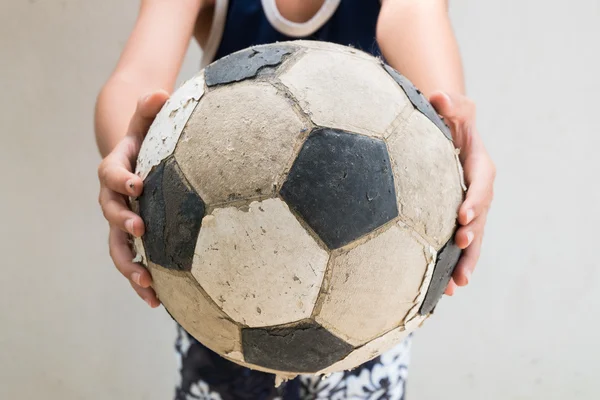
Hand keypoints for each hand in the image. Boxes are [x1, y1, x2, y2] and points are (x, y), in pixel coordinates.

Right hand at [97, 90, 169, 306]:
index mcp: (115, 170)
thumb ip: (150, 110)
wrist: (134, 163)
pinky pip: (133, 261)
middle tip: (140, 231)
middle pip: (110, 214)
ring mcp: (119, 222)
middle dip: (124, 224)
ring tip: (148, 287)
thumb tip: (160, 91)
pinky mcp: (132, 240)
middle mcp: (112, 199)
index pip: (112, 173)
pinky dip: (141, 281)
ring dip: (130, 267)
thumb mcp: (146, 123)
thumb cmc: (145, 142)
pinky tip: (157, 301)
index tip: (138, 183)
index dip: (122, 178)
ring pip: (117, 248)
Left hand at [429, 92, 495, 295]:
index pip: (480, 184)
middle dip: (474, 235)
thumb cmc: (449, 118)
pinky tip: (444, 288)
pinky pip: (458, 244)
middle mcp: (478, 191)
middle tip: (462, 248)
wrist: (447, 133)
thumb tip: (437, 96)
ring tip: (457, 284)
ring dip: (466, 260)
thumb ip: (449, 102)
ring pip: (473, 237)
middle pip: (480, 217)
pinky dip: (452, 265)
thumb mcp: (453, 106)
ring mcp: (469, 208)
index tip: (462, 217)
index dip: (474, 200)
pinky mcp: (457, 219)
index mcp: (479, 165)